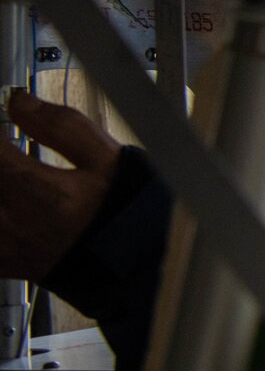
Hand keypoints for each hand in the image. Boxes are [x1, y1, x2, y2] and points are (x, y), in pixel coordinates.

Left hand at [0, 91, 121, 281]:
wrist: (144, 268)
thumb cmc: (130, 216)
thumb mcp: (108, 160)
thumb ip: (62, 126)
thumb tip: (21, 101)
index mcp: (35, 191)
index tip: (4, 124)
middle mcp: (11, 220)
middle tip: (11, 154)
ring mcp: (5, 245)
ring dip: (1, 186)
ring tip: (16, 179)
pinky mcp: (7, 263)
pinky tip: (11, 211)